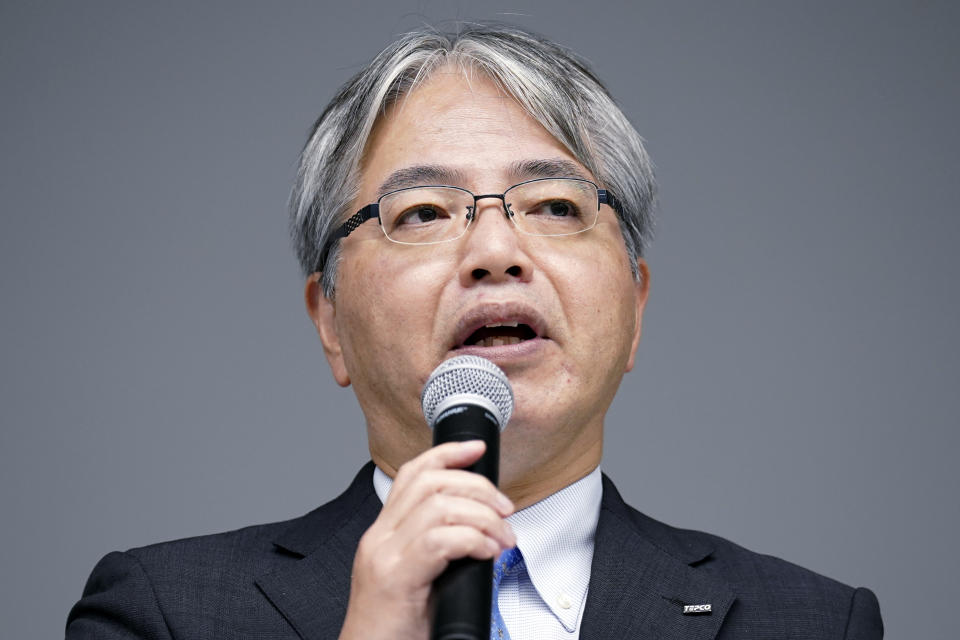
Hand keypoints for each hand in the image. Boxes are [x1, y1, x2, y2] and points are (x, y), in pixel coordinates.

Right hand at [338, 441, 515, 639]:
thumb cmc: (395, 630)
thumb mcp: (416, 579)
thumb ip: (437, 550)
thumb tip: (482, 533)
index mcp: (384, 534)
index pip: (412, 474)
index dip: (447, 453)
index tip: (476, 449)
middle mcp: (380, 538)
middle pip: (430, 482)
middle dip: (477, 486)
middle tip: (505, 509)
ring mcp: (384, 556)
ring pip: (439, 505)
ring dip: (483, 516)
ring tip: (502, 537)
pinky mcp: (396, 578)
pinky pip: (440, 540)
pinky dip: (472, 539)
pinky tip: (486, 552)